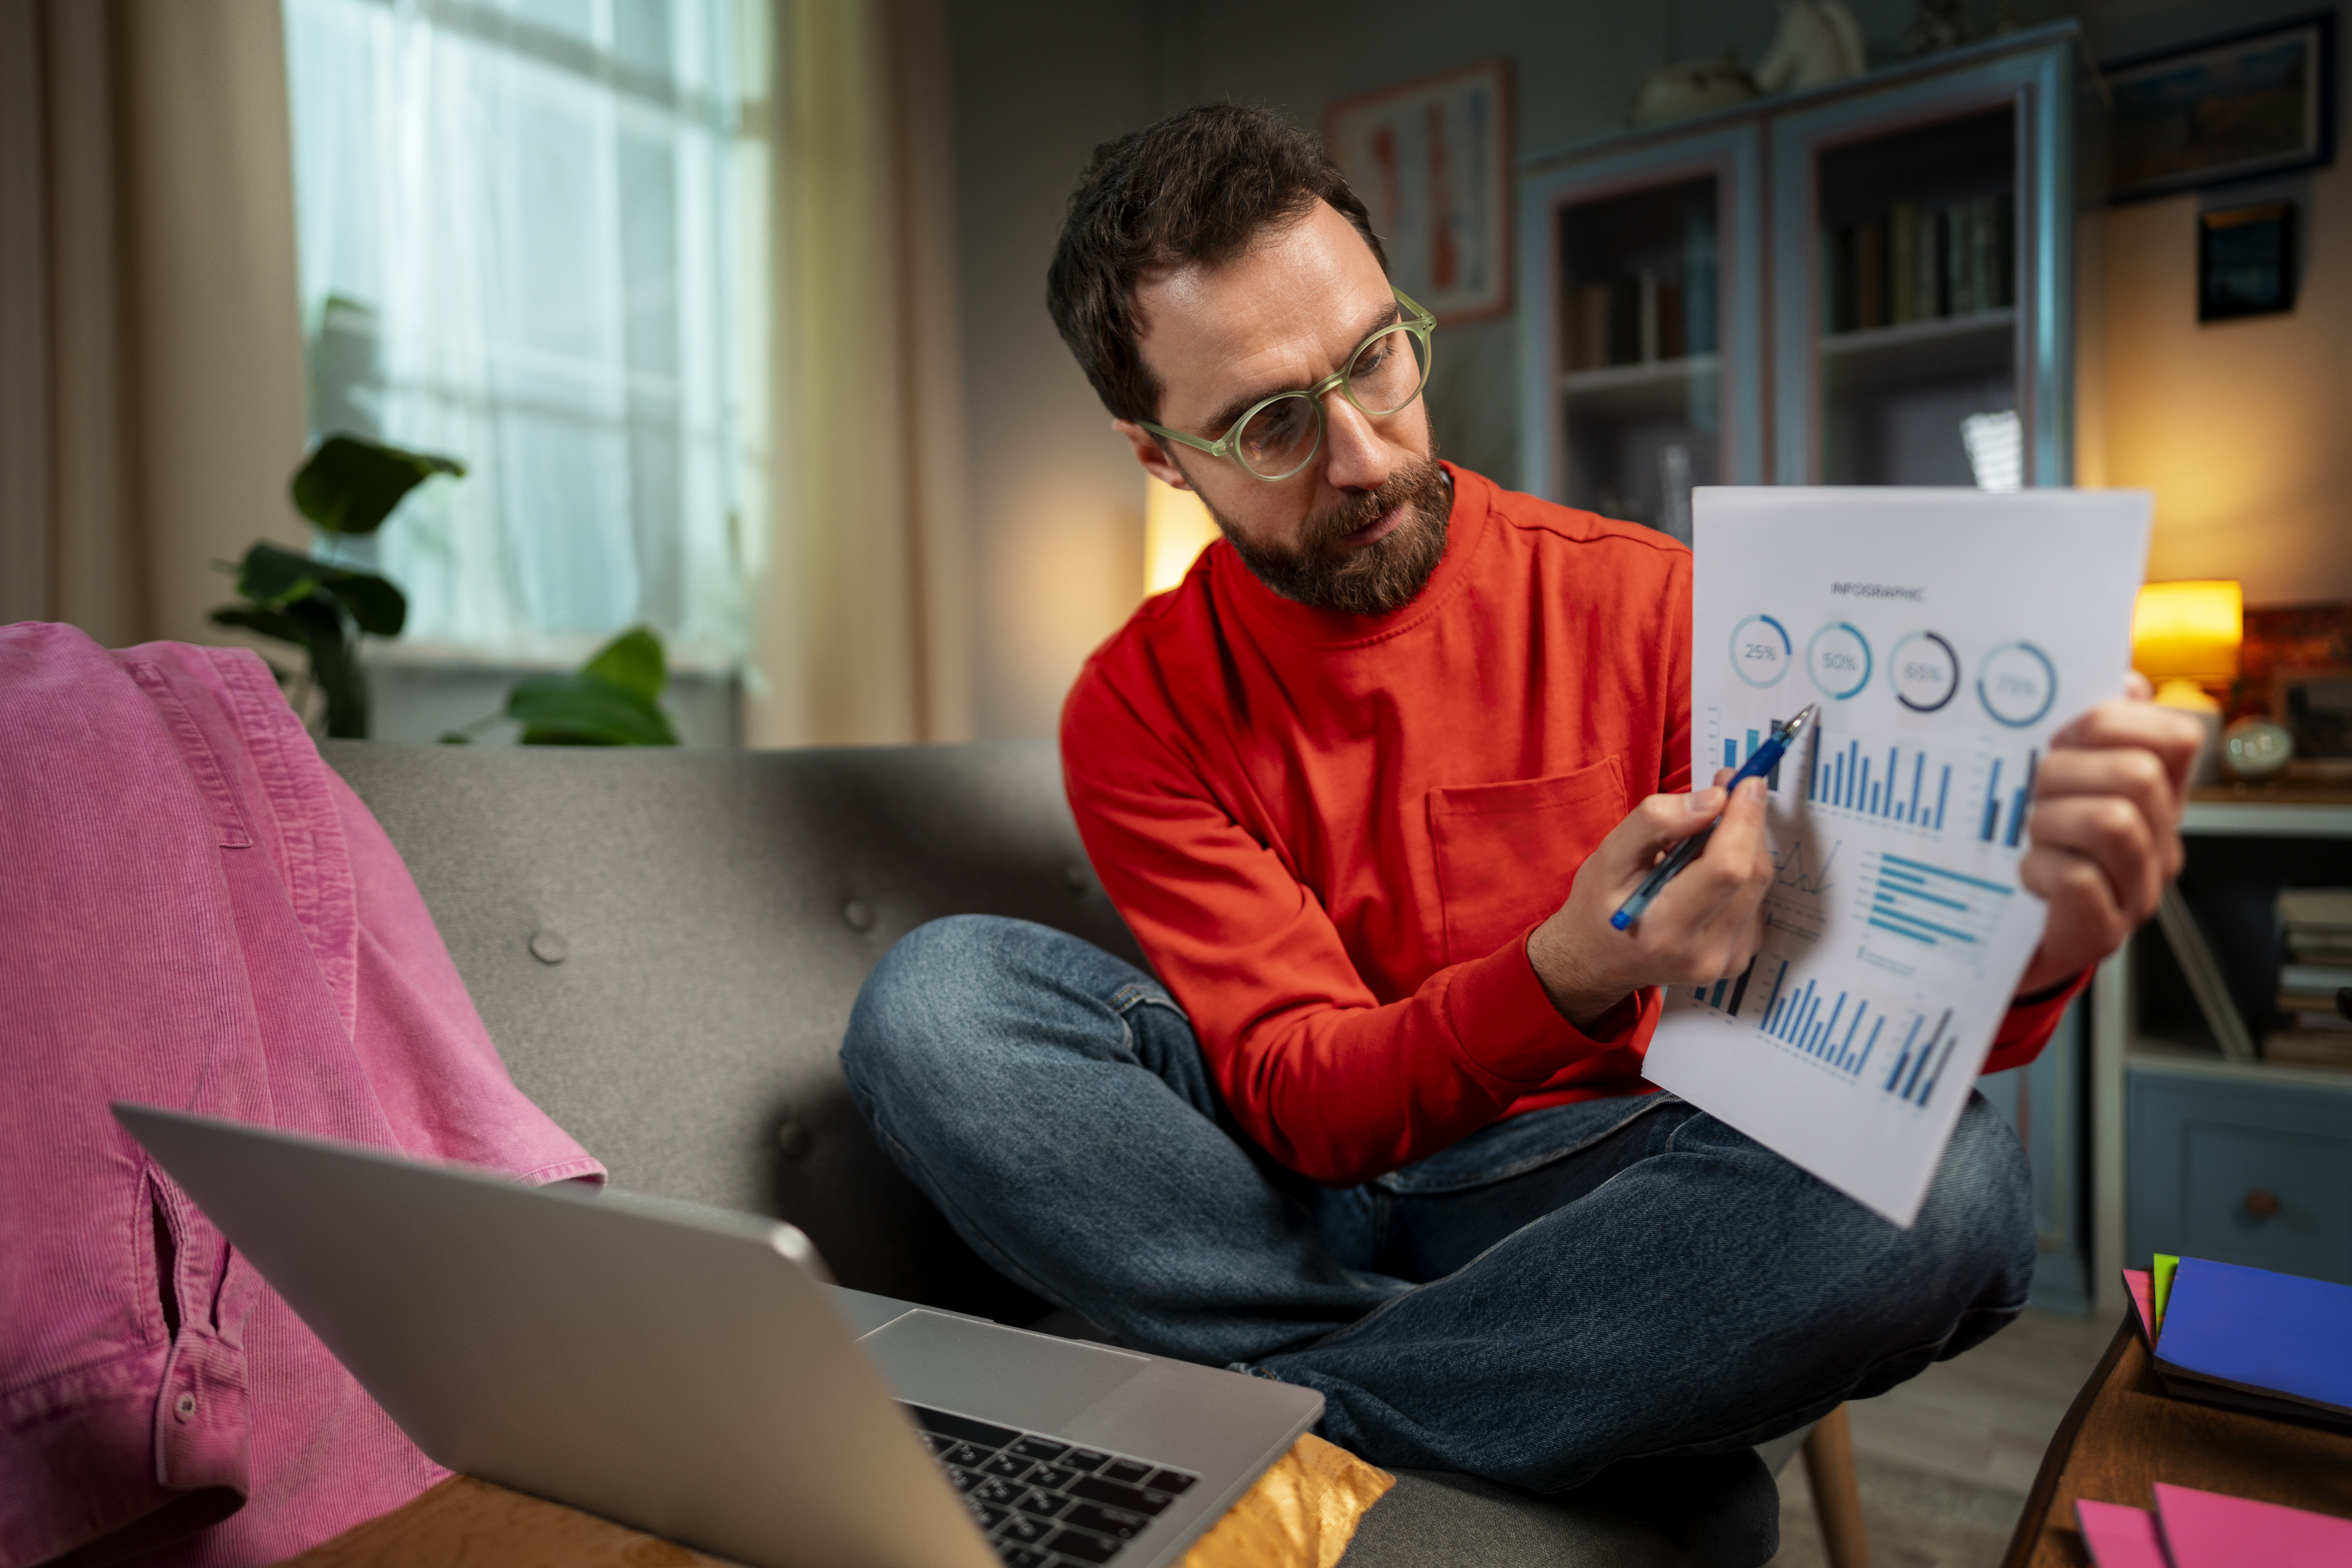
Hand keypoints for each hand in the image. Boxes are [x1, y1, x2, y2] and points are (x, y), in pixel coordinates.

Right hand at [1527, 772, 1774, 1029]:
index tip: (1745, 781)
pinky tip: (1708, 870)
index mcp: (1666, 930)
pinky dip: (1740, 873)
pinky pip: (1755, 901)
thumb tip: (1713, 800)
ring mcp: (1727, 961)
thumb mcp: (1609, 857)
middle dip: (1747, 823)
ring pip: (1759, 885)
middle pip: (1752, 875)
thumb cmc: (1599, 905)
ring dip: (1743, 846)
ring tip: (1705, 834)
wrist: (1598, 962)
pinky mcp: (1740, 958)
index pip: (1726, 870)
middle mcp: (1705, 953)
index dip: (1743, 819)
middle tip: (1727, 790)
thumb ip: (1655, 823)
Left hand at [2014, 676, 2204, 995]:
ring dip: (2050, 821)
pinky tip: (2027, 876)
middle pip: (2138, 775)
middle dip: (2065, 773)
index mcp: (2154, 794)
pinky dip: (2040, 871)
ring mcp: (2137, 891)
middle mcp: (2158, 841)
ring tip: (2030, 838)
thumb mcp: (2051, 778)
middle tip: (2031, 795)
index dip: (2112, 722)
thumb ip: (2087, 731)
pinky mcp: (2103, 933)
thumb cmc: (2024, 846)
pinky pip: (2079, 880)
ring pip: (2112, 823)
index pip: (2177, 734)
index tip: (2062, 737)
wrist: (1996, 937)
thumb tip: (2126, 683)